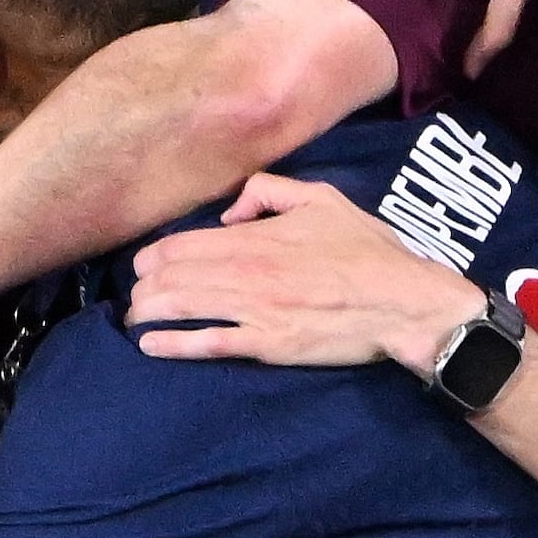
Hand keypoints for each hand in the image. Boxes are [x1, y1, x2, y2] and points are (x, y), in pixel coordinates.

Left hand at [127, 172, 481, 377]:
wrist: (402, 301)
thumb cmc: (367, 251)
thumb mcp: (322, 199)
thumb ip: (270, 191)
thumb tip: (230, 212)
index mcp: (256, 237)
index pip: (182, 244)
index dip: (153, 257)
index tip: (143, 266)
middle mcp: (246, 272)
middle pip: (172, 278)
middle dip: (143, 288)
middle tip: (135, 296)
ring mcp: (255, 310)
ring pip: (182, 308)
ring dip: (147, 314)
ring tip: (134, 319)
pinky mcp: (267, 345)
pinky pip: (208, 344)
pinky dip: (172, 345)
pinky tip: (149, 345)